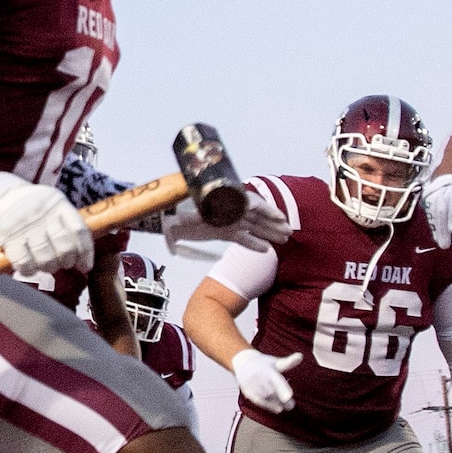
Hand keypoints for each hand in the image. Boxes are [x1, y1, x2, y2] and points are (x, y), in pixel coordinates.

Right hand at [0, 172, 93, 276]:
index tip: (85, 266)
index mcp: (58, 204)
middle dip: (67, 261)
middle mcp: (43, 214)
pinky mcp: (8, 238)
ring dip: (49, 267)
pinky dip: (29, 270)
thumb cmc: (33, 205)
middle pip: (65, 247)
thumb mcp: (53, 203)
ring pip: (46, 258)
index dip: (86, 253)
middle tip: (63, 263)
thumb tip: (85, 261)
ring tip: (46, 265)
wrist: (0, 194)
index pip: (79, 230)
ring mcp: (26, 226)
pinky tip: (30, 268)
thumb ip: (67, 224)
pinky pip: (24, 262)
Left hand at [161, 186, 292, 254]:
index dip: (266, 210)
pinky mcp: (221, 232)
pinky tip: (266, 250)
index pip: (249, 204)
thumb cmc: (173, 209)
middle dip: (272, 224)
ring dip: (268, 233)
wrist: (162, 216)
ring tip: (284, 240)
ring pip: (252, 227)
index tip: (280, 217)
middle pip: (255, 216)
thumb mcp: (180, 212)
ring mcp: (226, 221)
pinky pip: (241, 238)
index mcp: (222, 202)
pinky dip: (253, 243)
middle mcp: (227, 210)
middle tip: (289, 232)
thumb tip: (193, 226)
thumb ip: (190, 219)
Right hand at [233, 348, 303, 413]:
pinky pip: (259, 402)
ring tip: (286, 405)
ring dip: (277, 403)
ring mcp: (251, 385)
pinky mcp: (248, 392)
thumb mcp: (276, 362)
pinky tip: (278, 409)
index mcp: (266, 369)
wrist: (243, 363)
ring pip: (266, 398)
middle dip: (282, 399)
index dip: (282, 388)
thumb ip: (289, 362)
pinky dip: (270, 406)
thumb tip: (301, 356)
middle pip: (272, 392)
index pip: (275, 379)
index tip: (289, 397)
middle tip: (292, 405)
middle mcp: (258, 377)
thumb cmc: (263, 364)